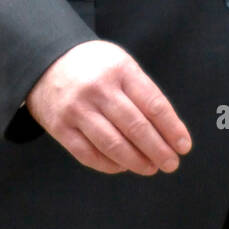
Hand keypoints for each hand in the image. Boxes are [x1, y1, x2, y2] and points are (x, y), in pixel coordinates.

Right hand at [25, 40, 191, 175]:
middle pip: (136, 126)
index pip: (153, 104)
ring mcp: (77, 109)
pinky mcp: (60, 127)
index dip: (172, 128)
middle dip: (158, 150)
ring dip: (136, 161)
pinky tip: (123, 167)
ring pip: (113, 144)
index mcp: (119, 70)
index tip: (183, 145)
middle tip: (171, 163)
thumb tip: (167, 130)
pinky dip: (109, 165)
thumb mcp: (120, 63)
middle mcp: (98, 89)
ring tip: (151, 168)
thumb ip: (142, 91)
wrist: (44, 61)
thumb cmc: (93, 66)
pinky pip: (88, 154)